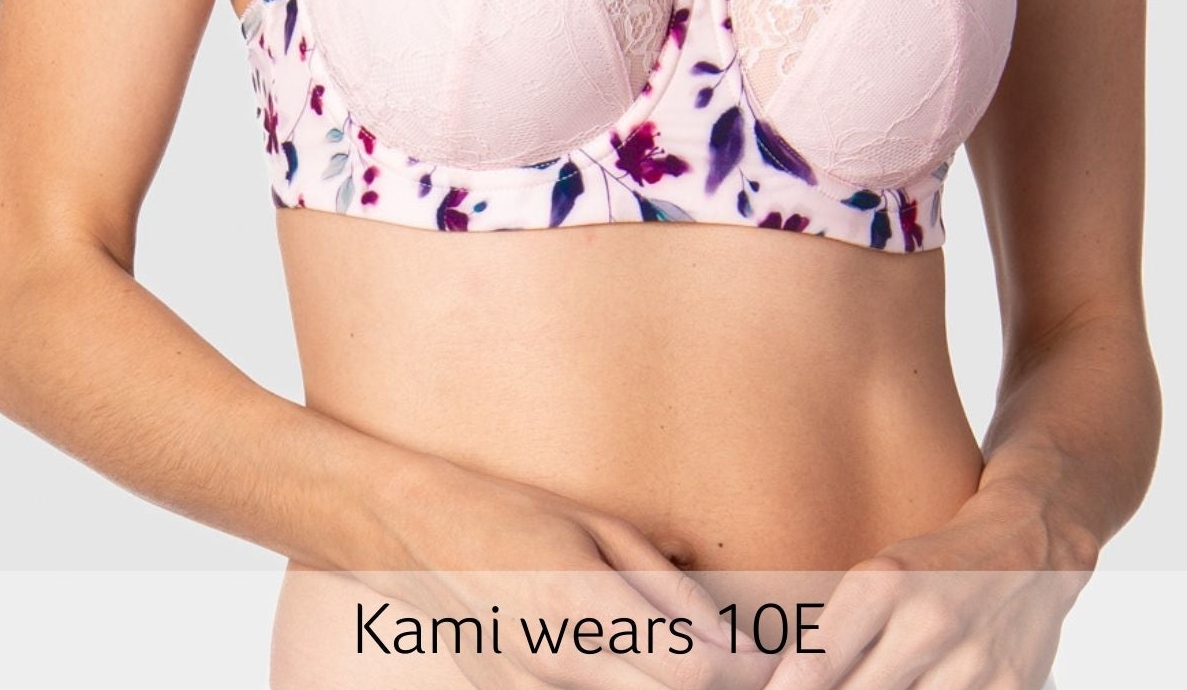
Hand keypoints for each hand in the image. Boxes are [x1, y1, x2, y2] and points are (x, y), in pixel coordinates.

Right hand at [354, 452, 774, 689]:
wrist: (417, 533)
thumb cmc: (517, 514)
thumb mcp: (599, 528)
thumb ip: (663, 587)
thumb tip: (732, 638)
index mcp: (580, 601)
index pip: (692, 667)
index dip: (743, 667)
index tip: (769, 654)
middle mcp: (553, 660)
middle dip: (712, 685)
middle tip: (745, 664)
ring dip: (662, 687)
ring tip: (679, 657)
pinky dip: (618, 689)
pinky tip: (629, 667)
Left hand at [759, 507, 1091, 689]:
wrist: (1031, 543)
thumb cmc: (938, 563)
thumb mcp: (879, 579)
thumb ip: (837, 636)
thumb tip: (786, 682)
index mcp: (883, 583)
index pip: (815, 664)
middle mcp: (925, 621)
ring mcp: (970, 659)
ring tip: (880, 684)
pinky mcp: (1009, 686)